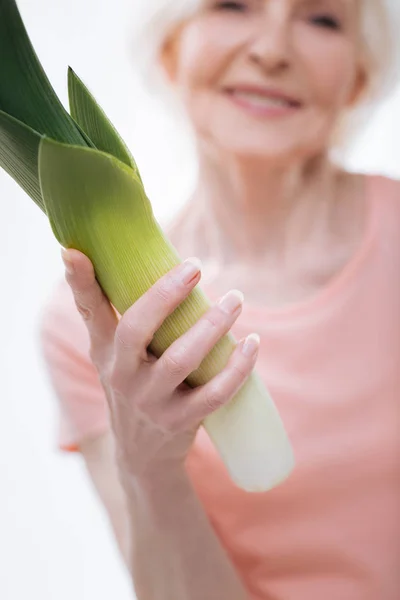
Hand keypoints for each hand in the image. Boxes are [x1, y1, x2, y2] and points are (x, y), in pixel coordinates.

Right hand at [62, 249, 259, 480]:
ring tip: (235, 300)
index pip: (89, 311)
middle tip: (196, 265)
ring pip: (181, 358)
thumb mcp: (112, 355)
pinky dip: (237, 367)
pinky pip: (213, 394)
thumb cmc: (132, 387)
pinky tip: (251, 343)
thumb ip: (114, 315)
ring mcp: (149, 401)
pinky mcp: (179, 421)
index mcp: (106, 350)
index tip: (74, 251)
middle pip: (135, 328)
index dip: (79, 282)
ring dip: (212, 325)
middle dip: (165, 294)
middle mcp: (121, 374)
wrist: (141, 454)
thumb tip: (116, 259)